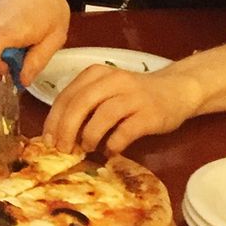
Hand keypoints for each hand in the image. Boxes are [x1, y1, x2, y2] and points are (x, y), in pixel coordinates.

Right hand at [0, 0, 68, 84]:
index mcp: (6, 32)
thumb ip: (37, 61)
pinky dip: (5, 39)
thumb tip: (23, 81)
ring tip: (28, 34)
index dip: (5, 70)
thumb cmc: (46, 0)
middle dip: (10, 60)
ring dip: (9, 49)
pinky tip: (19, 26)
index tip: (22, 65)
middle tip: (31, 46)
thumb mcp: (54, 35)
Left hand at [42, 66, 203, 154]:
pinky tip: (111, 151)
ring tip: (87, 148)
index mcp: (96, 74)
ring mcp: (134, 96)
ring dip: (89, 136)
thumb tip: (58, 135)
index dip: (53, 120)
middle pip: (80, 104)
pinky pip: (126, 131)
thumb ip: (84, 106)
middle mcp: (114, 80)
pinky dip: (113, 144)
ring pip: (102, 115)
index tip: (48, 140)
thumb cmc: (134, 95)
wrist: (177, 90)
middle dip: (66, 129)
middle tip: (63, 149)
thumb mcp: (106, 91)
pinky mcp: (150, 113)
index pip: (67, 96)